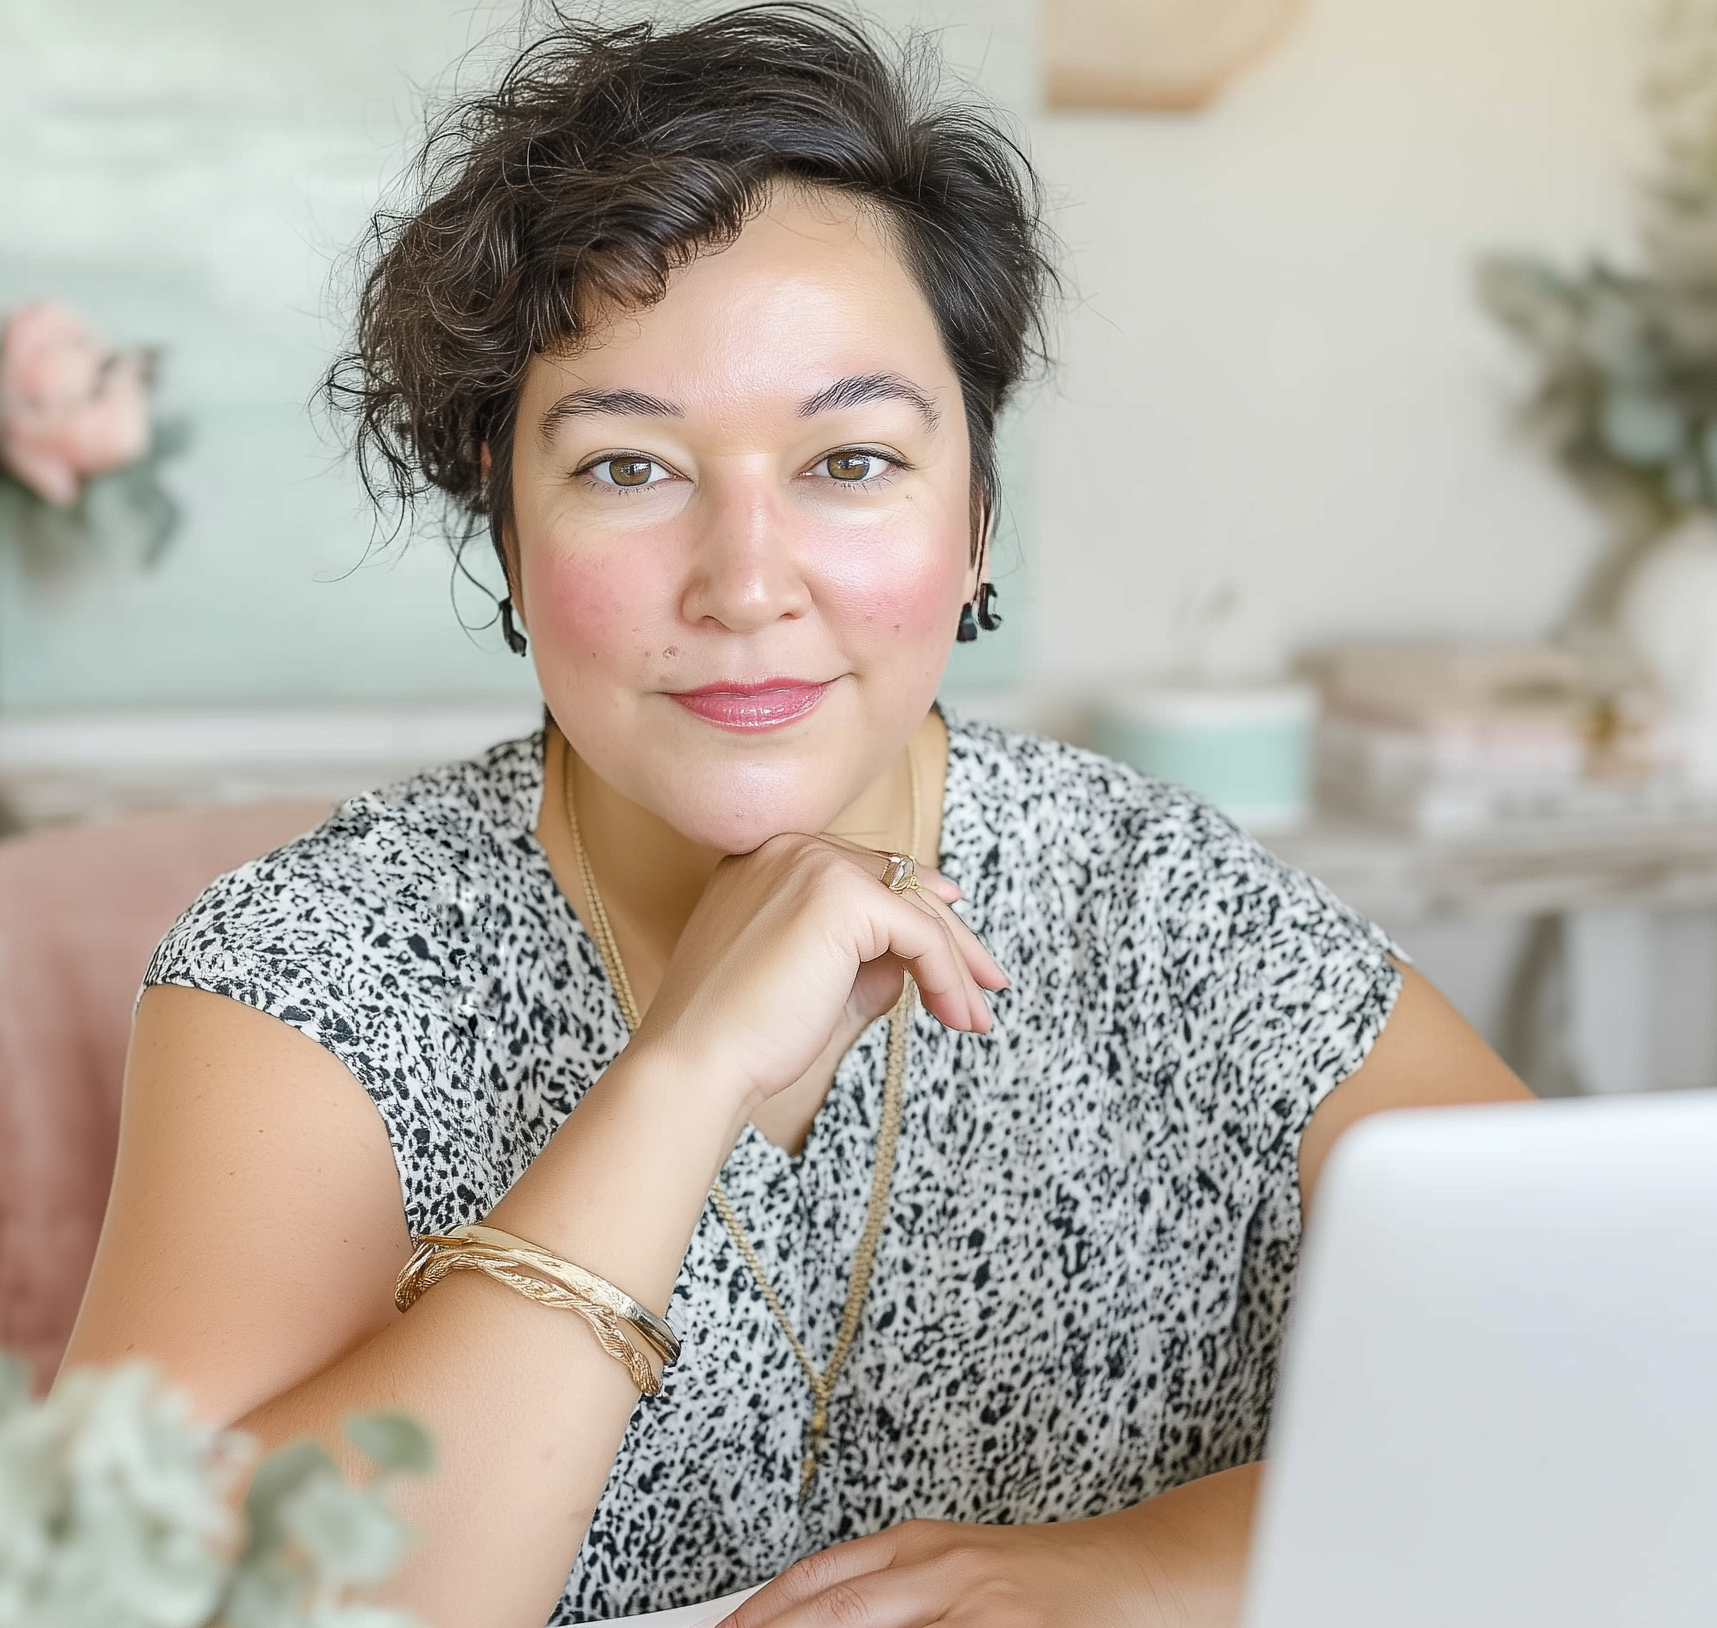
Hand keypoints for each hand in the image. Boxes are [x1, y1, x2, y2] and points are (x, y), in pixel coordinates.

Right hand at [632, 834, 1007, 1112]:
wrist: (696, 1061)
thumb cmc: (739, 1035)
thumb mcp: (809, 981)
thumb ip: (861, 957)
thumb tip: (917, 960)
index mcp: (767, 858)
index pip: (864, 870)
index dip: (917, 901)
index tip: (956, 934)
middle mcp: (788, 846)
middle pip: (899, 881)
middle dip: (951, 937)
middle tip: (988, 984)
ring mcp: (813, 863)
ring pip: (917, 907)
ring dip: (956, 964)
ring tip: (976, 1015)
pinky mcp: (840, 894)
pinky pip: (920, 934)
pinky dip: (947, 975)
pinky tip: (956, 1014)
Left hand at [721, 1517, 1167, 1627]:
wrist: (1139, 1574)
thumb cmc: (1045, 1583)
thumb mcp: (956, 1569)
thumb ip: (889, 1595)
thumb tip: (812, 1616)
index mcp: (920, 1545)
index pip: (817, 1581)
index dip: (759, 1614)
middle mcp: (942, 1570)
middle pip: (834, 1612)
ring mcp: (979, 1611)